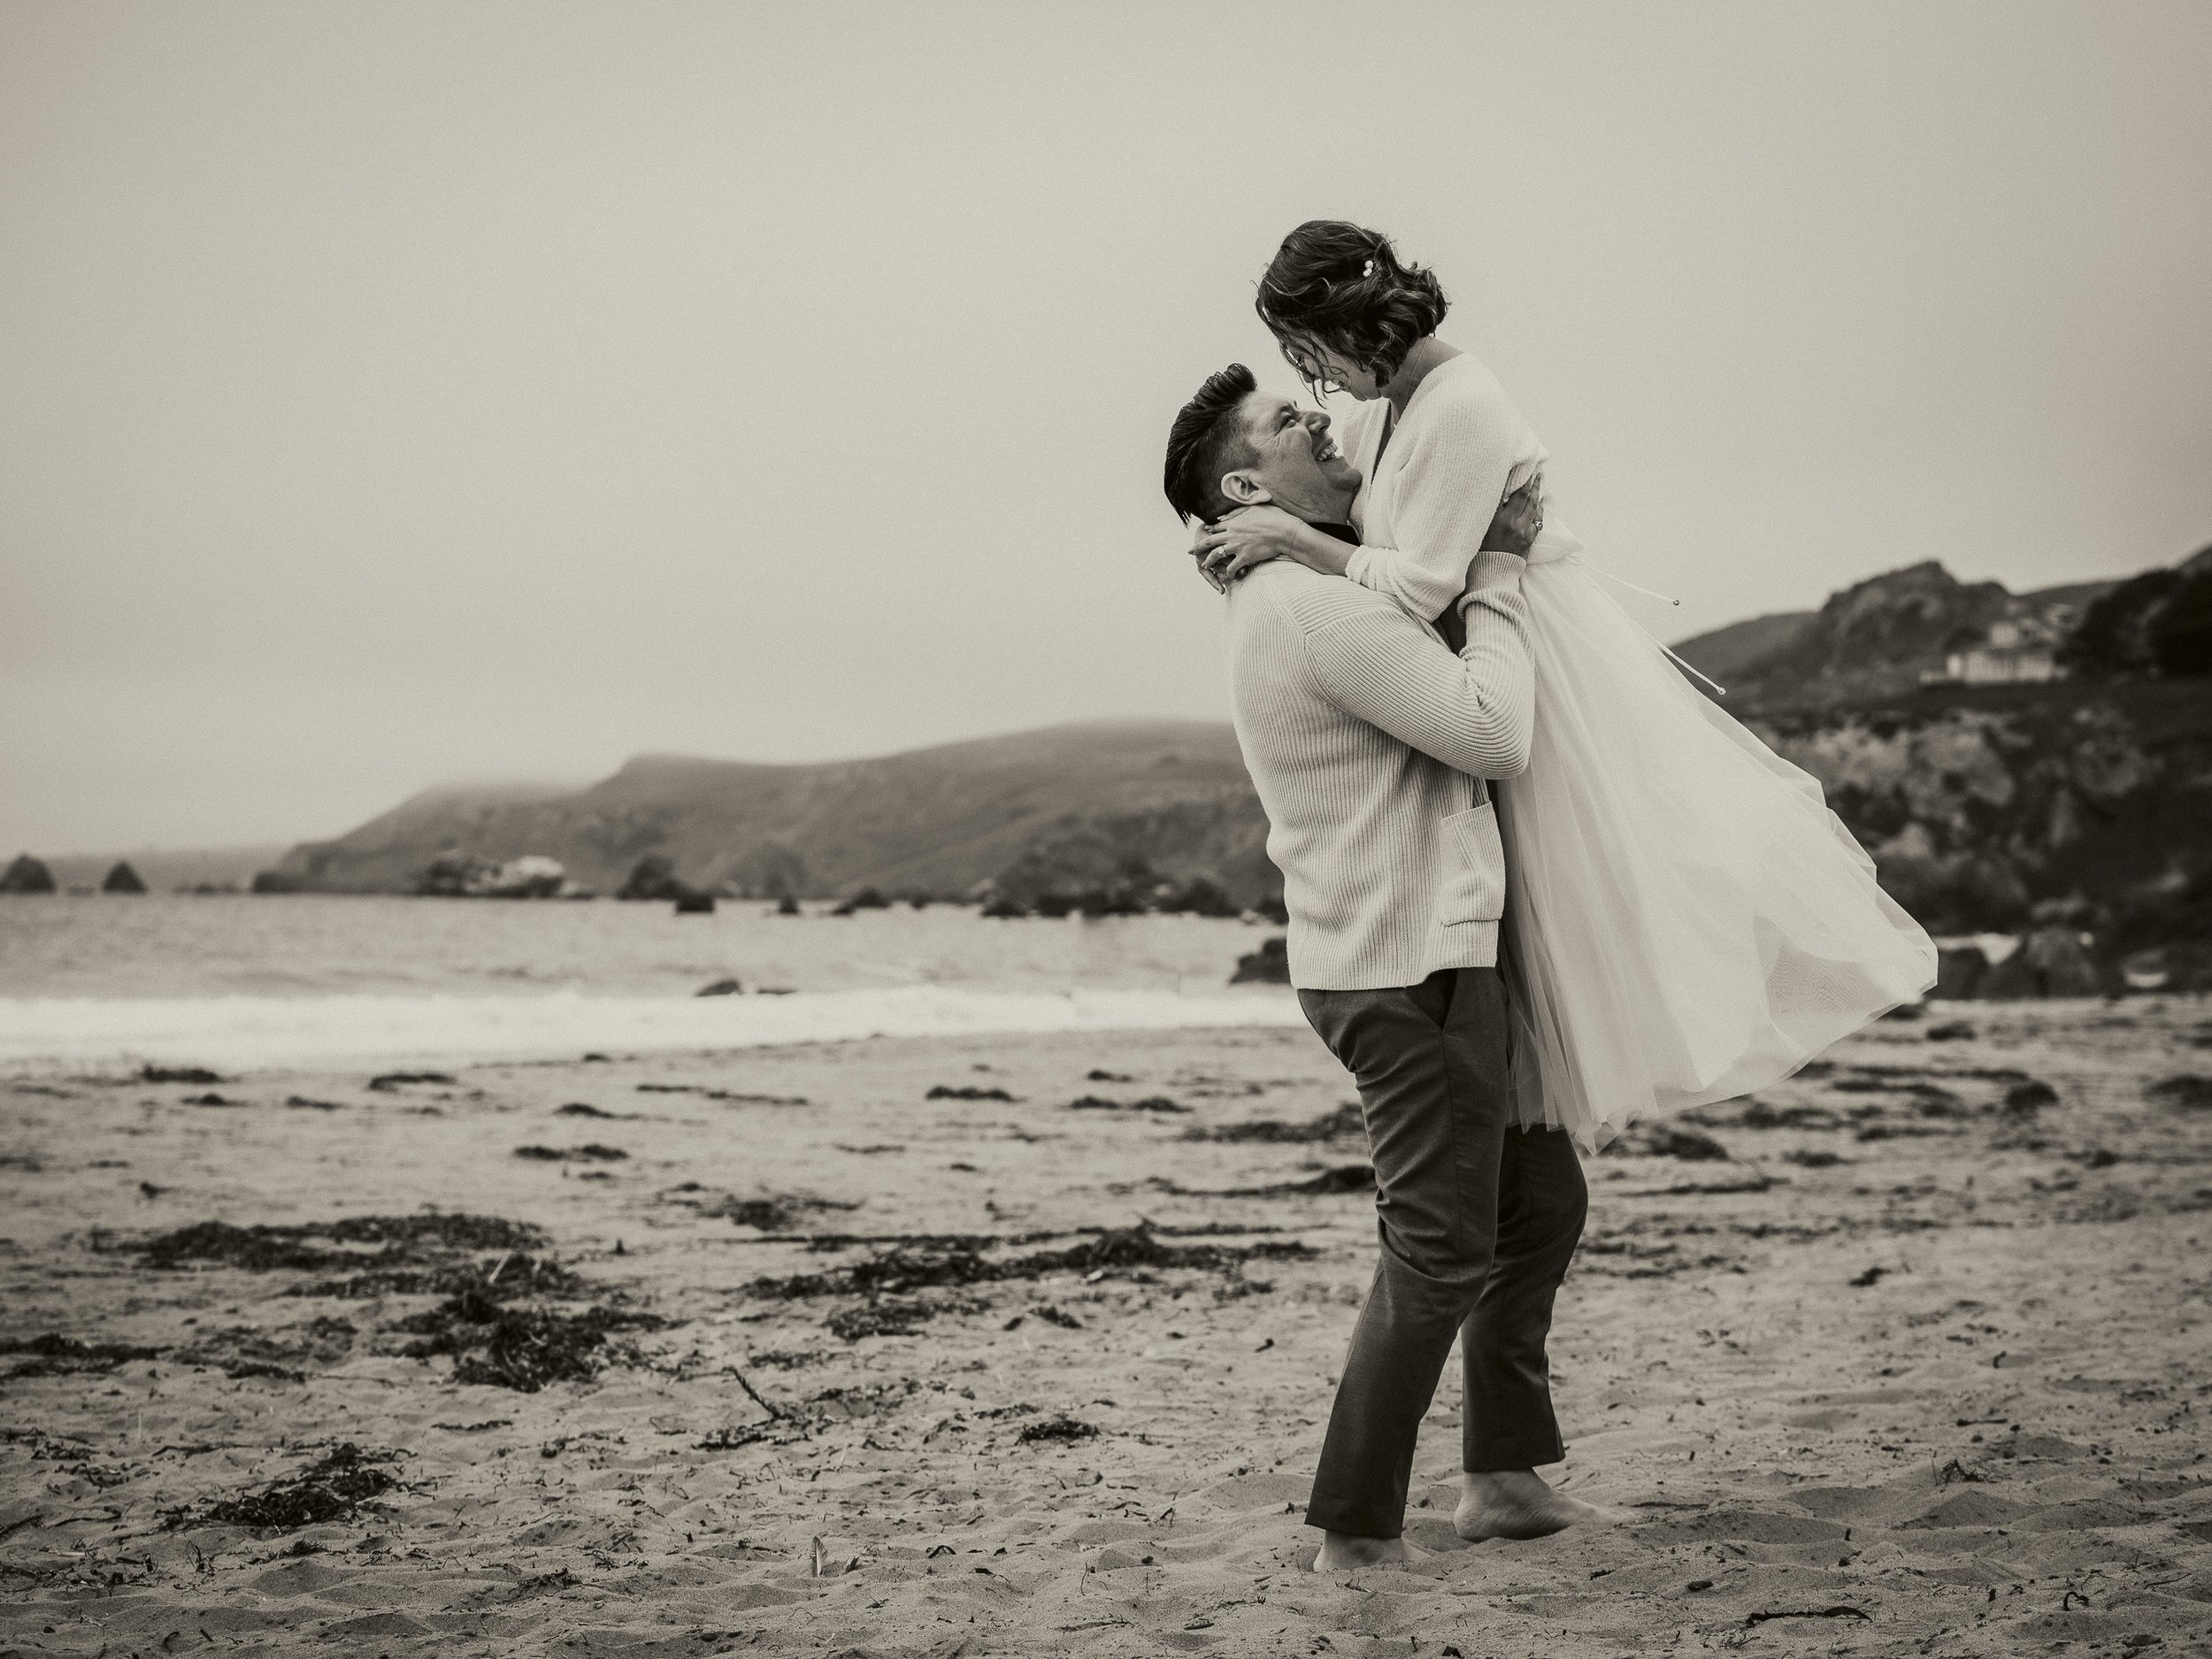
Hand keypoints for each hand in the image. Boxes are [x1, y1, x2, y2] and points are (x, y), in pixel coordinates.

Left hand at [1193, 504, 1351, 585]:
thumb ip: (1241, 510)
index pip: (1216, 526)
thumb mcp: (1256, 507)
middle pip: (1209, 542)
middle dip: (1198, 547)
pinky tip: (1227, 576)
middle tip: (1190, 551)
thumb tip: (1230, 512)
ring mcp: (1237, 547)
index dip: (1209, 530)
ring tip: (1204, 566)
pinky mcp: (1244, 557)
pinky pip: (1231, 568)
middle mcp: (1232, 534)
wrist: (1284, 531)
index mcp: (1234, 522)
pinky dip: (1228, 573)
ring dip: (1209, 562)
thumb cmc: (1274, 517)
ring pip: (1216, 556)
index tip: (1204, 531)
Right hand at [1482, 474, 1543, 556]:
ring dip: (1537, 491)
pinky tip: (1541, 502)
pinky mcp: (1529, 539)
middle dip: (1529, 480)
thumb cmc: (1478, 555)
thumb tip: (1490, 498)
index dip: (1511, 478)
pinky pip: (1538, 520)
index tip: (1514, 467)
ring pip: (1533, 506)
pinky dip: (1540, 509)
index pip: (1504, 492)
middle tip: (1533, 468)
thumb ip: (1485, 515)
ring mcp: (1522, 530)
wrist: (1492, 576)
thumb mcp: (1477, 531)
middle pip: (1523, 495)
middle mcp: (1511, 522)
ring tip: (1539, 479)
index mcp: (1495, 519)